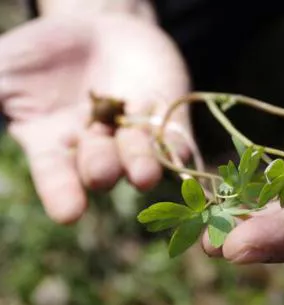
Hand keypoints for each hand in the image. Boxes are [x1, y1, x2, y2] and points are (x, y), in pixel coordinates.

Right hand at [0, 13, 190, 223]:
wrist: (100, 27)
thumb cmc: (47, 50)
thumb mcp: (7, 66)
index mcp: (55, 144)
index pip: (56, 175)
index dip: (62, 193)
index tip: (69, 213)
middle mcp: (96, 147)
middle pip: (101, 165)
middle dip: (102, 168)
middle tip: (101, 172)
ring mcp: (133, 136)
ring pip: (140, 156)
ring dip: (142, 164)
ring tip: (144, 175)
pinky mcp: (167, 121)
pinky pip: (176, 139)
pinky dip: (178, 147)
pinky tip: (182, 156)